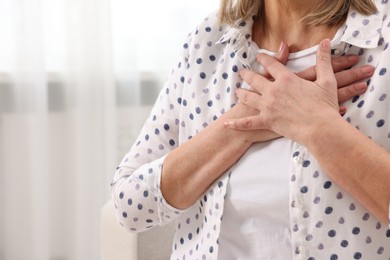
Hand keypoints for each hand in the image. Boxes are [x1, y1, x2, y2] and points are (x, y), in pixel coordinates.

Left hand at [224, 39, 362, 143]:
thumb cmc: (325, 106)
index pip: (271, 65)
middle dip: (247, 75)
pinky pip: (247, 123)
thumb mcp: (327, 80)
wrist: (321, 128)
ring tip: (237, 91)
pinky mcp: (266, 121)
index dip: (264, 59)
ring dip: (241, 93)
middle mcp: (273, 90)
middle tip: (242, 72)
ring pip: (248, 98)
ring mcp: (267, 106)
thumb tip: (326, 42)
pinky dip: (236, 124)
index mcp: (286, 79)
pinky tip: (226, 124)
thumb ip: (323, 60)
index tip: (258, 56)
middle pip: (255, 80)